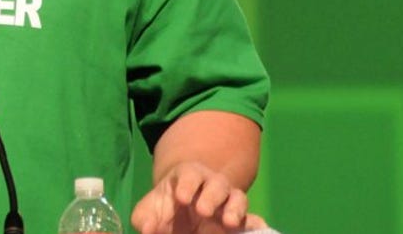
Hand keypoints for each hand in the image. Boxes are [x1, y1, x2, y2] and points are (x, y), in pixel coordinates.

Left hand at [130, 162, 266, 233]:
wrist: (180, 216)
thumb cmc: (164, 210)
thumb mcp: (148, 212)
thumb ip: (144, 219)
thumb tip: (147, 230)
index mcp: (188, 177)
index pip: (190, 175)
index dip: (187, 184)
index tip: (180, 198)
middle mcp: (212, 186)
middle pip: (217, 184)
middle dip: (211, 196)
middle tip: (203, 210)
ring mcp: (228, 203)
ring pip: (238, 198)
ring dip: (236, 209)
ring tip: (229, 223)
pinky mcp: (240, 221)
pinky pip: (253, 220)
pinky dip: (256, 224)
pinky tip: (259, 230)